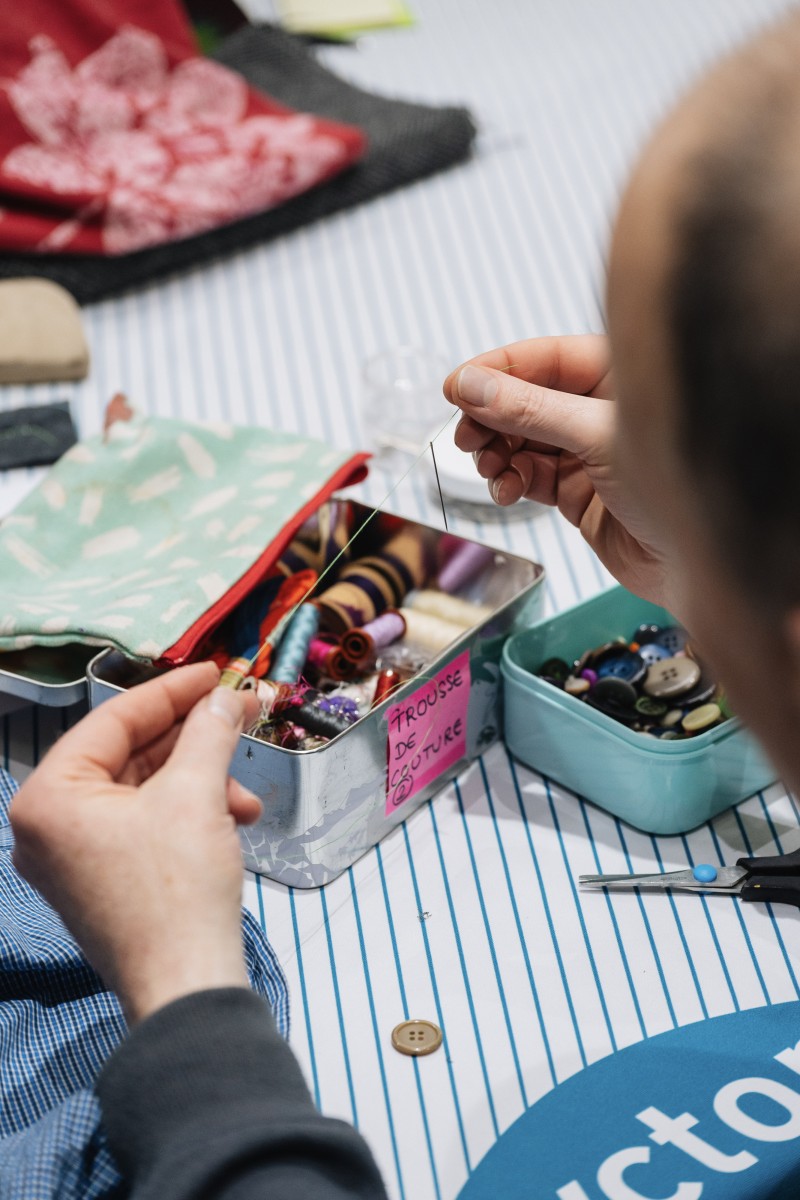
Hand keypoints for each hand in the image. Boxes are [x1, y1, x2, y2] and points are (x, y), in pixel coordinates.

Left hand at [10, 663, 260, 1024]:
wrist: (187, 989)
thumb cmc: (178, 889)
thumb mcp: (196, 794)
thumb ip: (208, 731)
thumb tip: (227, 696)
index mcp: (47, 798)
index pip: (114, 720)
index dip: (172, 691)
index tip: (216, 673)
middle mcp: (47, 826)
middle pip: (130, 755)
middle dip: (194, 742)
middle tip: (243, 717)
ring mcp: (71, 859)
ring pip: (144, 792)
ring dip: (201, 783)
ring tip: (247, 798)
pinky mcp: (101, 883)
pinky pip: (144, 825)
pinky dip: (189, 815)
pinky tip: (234, 821)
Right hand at [443, 335, 671, 604]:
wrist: (698, 560)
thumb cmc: (673, 486)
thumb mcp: (596, 437)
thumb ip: (530, 409)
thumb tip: (471, 386)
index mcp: (616, 376)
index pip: (542, 358)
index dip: (495, 371)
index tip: (456, 387)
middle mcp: (597, 409)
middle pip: (523, 399)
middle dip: (490, 418)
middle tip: (466, 438)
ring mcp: (585, 451)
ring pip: (519, 440)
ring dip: (496, 453)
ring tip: (490, 469)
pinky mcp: (576, 490)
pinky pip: (527, 476)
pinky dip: (508, 481)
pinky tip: (505, 490)